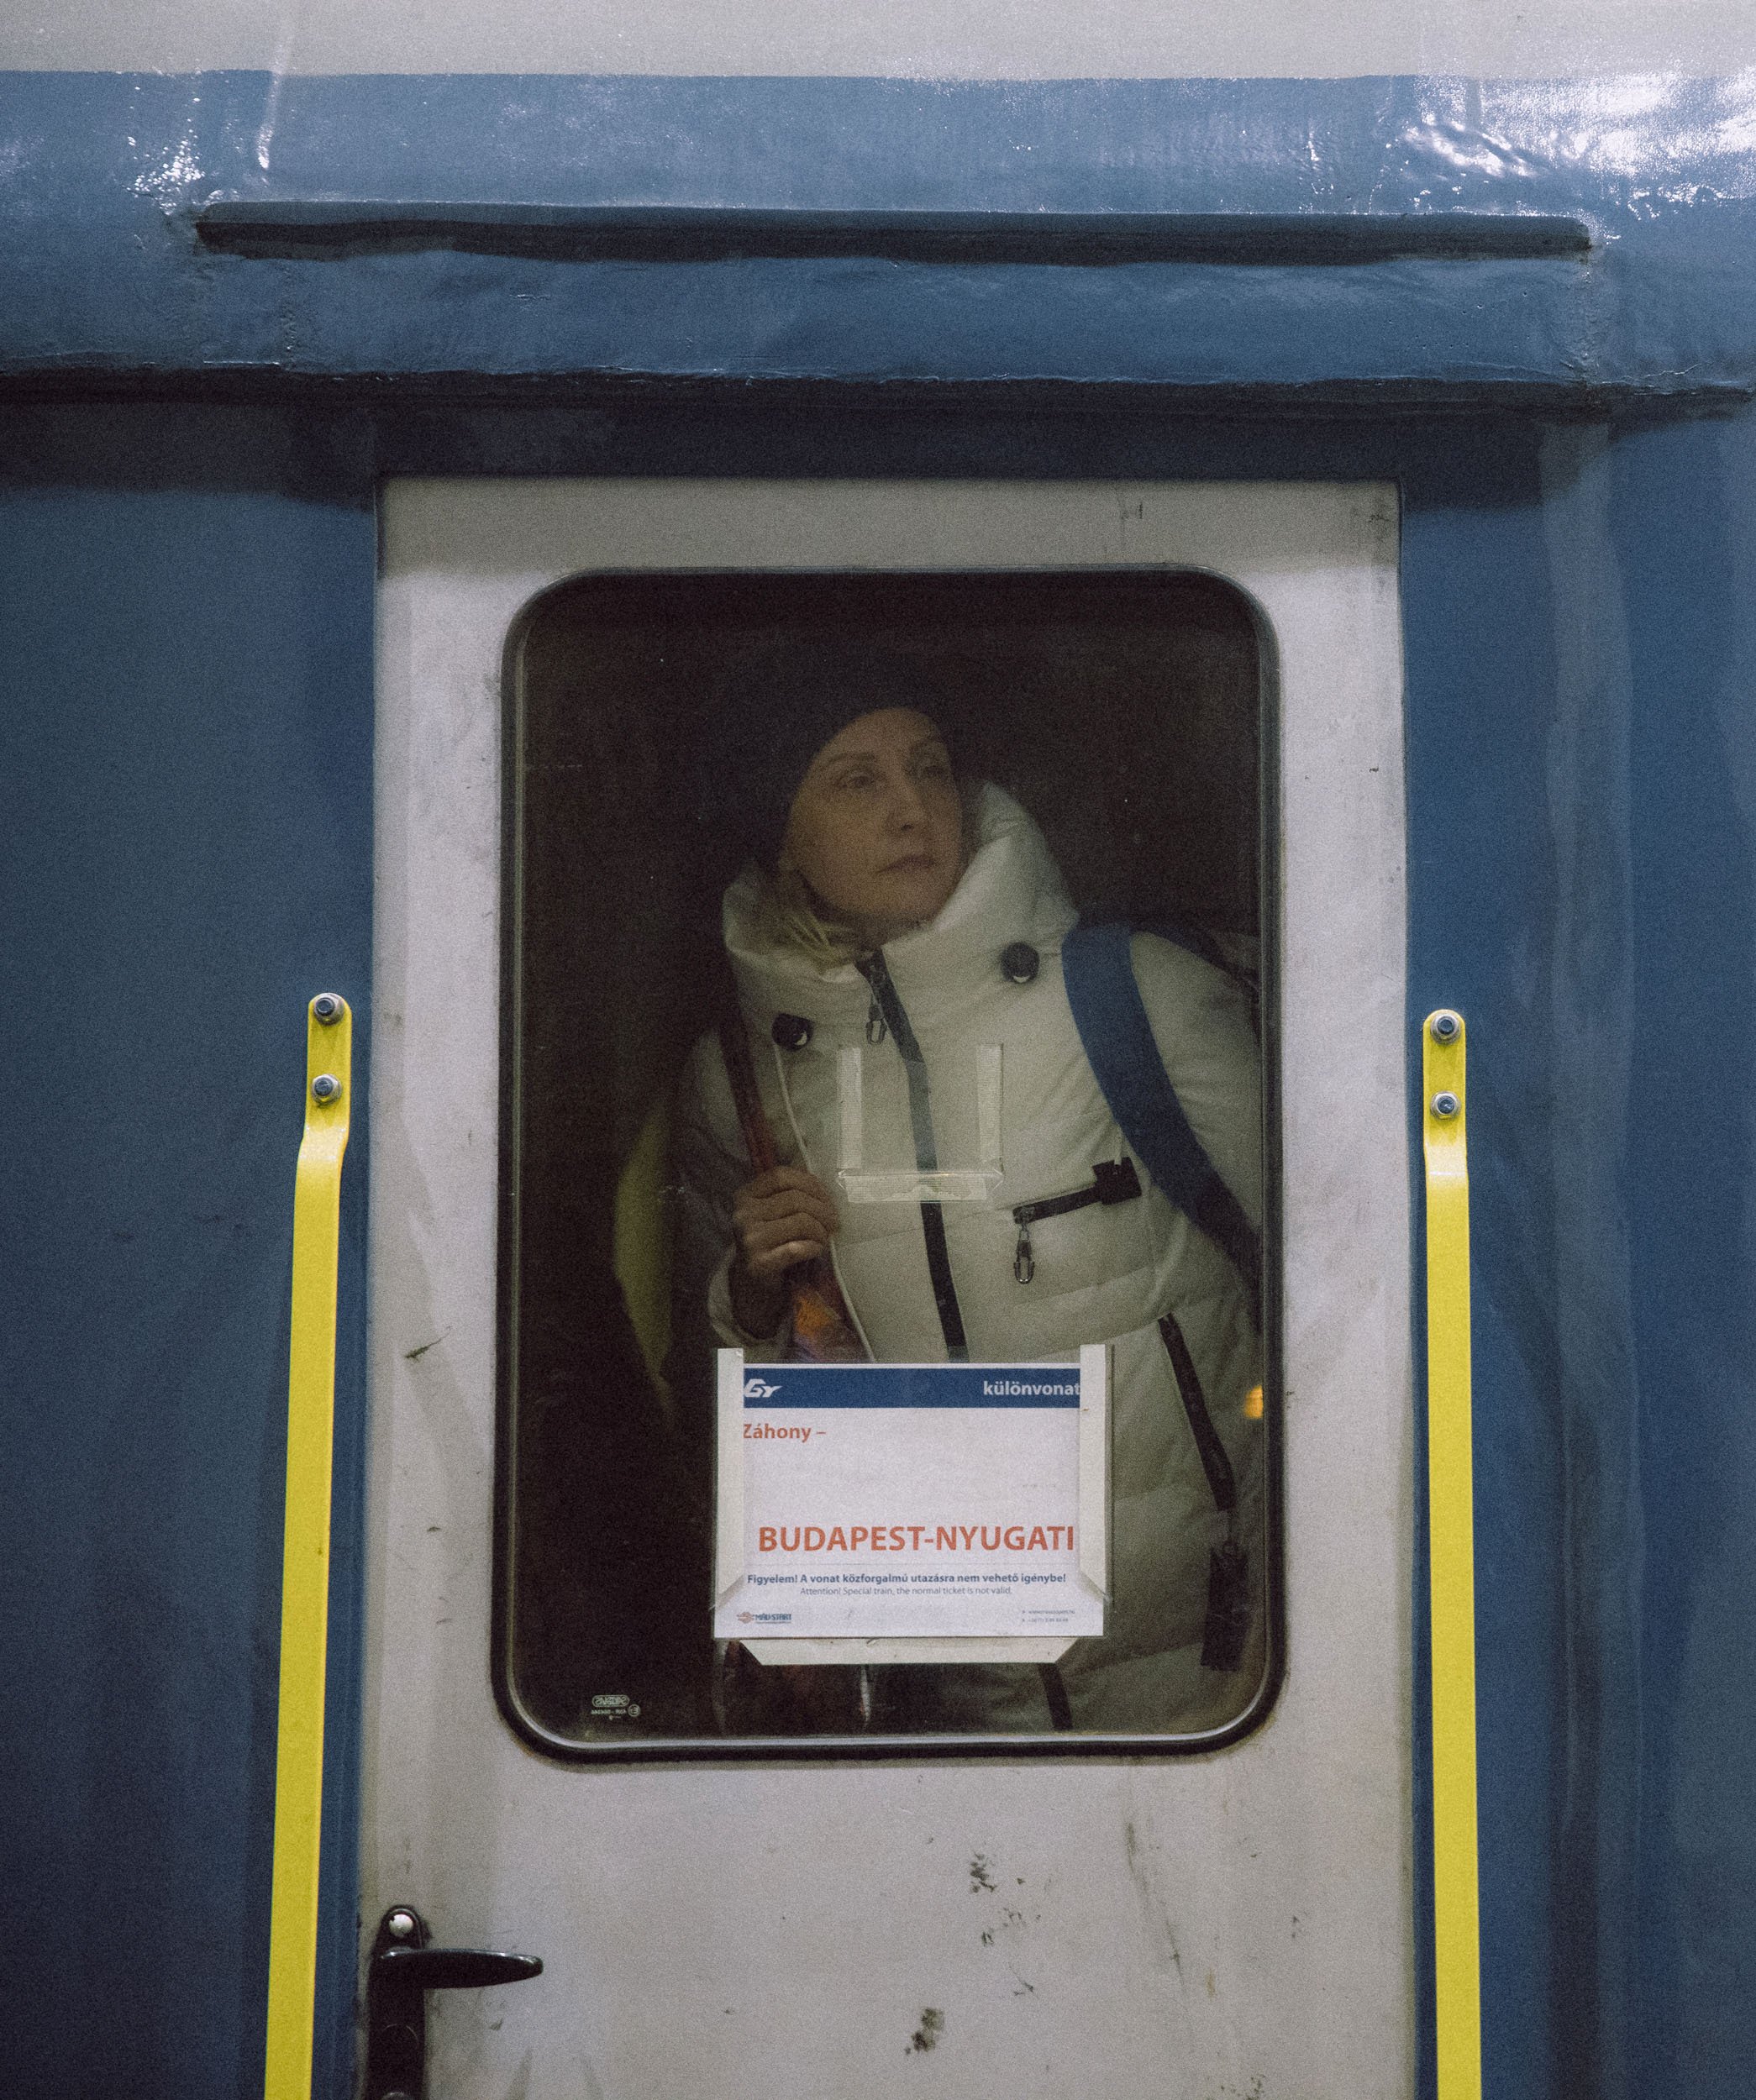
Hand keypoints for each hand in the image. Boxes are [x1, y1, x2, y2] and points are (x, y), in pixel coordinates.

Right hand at [729, 1166, 838, 1335]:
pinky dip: (814, 1248)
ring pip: (801, 1221)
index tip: (826, 1199)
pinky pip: (797, 1248)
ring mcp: (749, 1239)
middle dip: (823, 1210)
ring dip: (820, 1231)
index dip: (810, 1184)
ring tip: (824, 1239)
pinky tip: (816, 1251)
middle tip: (834, 1223)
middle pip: (795, 1199)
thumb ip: (788, 1195)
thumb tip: (824, 1184)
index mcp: (745, 1197)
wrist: (750, 1288)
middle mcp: (743, 1215)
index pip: (781, 1176)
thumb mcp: (771, 1215)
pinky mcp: (759, 1263)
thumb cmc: (769, 1246)